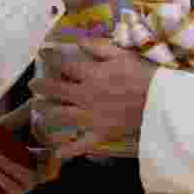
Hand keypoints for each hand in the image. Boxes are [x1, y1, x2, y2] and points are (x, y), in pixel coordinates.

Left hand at [29, 38, 157, 159]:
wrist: (161, 101)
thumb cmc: (143, 74)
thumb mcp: (122, 54)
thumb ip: (98, 47)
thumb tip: (78, 41)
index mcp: (91, 74)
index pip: (64, 65)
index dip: (51, 58)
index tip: (41, 53)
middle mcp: (86, 95)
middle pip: (57, 91)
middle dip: (42, 87)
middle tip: (32, 85)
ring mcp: (91, 117)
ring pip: (62, 115)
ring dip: (47, 112)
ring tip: (38, 109)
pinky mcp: (101, 133)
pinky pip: (82, 144)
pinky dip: (69, 150)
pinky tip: (57, 152)